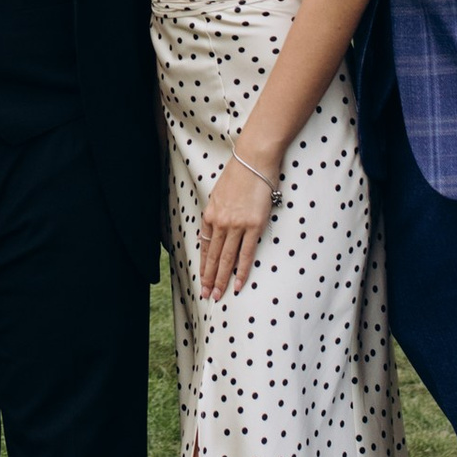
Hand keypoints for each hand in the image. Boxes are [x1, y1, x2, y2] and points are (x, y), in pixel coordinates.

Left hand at [199, 159, 276, 299]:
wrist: (254, 160)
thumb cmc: (240, 174)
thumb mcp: (219, 194)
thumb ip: (216, 213)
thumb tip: (209, 232)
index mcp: (211, 214)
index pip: (205, 246)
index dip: (203, 265)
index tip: (202, 279)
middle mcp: (220, 222)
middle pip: (212, 256)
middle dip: (208, 278)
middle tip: (206, 295)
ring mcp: (236, 225)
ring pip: (226, 259)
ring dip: (221, 280)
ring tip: (218, 296)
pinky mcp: (253, 226)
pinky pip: (245, 254)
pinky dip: (241, 272)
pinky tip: (237, 285)